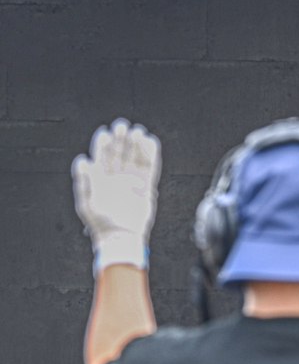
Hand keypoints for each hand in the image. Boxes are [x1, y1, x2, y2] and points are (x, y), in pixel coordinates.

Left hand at [72, 118, 160, 272]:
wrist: (121, 237)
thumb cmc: (101, 223)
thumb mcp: (86, 202)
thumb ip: (85, 181)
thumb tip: (82, 160)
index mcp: (100, 178)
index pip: (102, 156)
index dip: (103, 143)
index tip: (106, 132)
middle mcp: (117, 177)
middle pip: (120, 153)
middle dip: (121, 139)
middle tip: (123, 126)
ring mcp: (132, 181)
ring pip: (135, 158)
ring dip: (136, 144)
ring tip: (138, 131)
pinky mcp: (146, 187)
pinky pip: (150, 168)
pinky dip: (151, 155)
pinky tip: (151, 142)